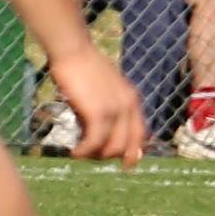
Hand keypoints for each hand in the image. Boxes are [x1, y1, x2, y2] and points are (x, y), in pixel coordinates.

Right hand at [47, 46, 144, 166]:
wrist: (73, 50)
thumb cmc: (83, 67)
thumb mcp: (104, 89)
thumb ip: (107, 109)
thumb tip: (97, 135)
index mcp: (132, 100)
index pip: (141, 135)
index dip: (134, 152)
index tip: (126, 165)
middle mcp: (128, 106)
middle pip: (127, 146)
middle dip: (108, 156)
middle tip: (90, 155)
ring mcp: (115, 110)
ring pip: (110, 148)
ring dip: (94, 156)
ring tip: (80, 153)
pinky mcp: (98, 113)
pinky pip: (94, 143)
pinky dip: (84, 152)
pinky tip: (74, 152)